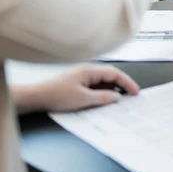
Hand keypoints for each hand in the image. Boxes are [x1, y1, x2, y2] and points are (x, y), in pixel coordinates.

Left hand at [11, 64, 139, 113]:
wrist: (36, 97)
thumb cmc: (56, 95)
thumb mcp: (83, 99)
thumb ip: (102, 97)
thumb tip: (116, 97)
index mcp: (89, 70)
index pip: (114, 73)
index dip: (127, 82)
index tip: (136, 91)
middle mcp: (87, 71)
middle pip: (110, 76)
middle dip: (122, 85)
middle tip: (132, 96)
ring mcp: (82, 77)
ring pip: (103, 81)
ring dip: (113, 89)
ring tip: (122, 100)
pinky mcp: (77, 84)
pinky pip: (95, 86)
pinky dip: (103, 92)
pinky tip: (106, 101)